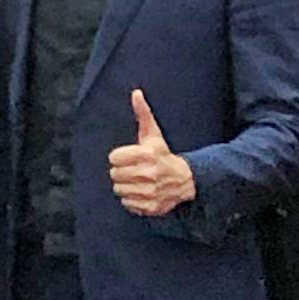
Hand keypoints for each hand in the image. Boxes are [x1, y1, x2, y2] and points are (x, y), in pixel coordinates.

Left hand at [105, 91, 195, 217]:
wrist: (185, 180)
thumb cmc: (163, 155)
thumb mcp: (153, 134)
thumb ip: (142, 114)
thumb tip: (136, 93)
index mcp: (147, 155)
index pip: (114, 158)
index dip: (119, 157)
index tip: (129, 157)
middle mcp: (149, 174)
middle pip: (114, 175)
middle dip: (121, 172)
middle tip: (132, 169)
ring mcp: (150, 192)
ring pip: (119, 190)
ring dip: (125, 186)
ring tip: (137, 181)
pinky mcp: (151, 206)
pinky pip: (127, 204)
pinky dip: (131, 200)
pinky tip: (141, 192)